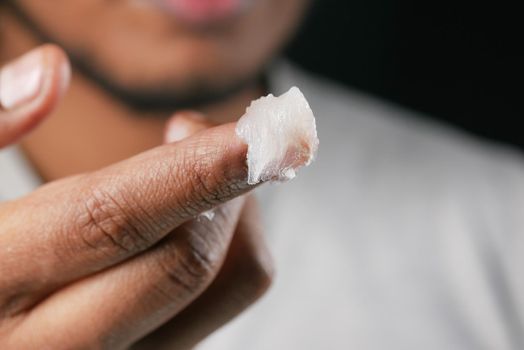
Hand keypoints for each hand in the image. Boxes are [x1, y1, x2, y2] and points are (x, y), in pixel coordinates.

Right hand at [0, 46, 272, 348]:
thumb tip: (52, 71)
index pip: (114, 219)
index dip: (194, 170)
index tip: (255, 132)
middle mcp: (60, 345)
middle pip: (186, 262)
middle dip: (221, 186)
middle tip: (204, 133)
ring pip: (222, 291)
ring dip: (231, 217)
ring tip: (192, 177)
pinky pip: (216, 306)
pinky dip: (223, 251)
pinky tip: (185, 222)